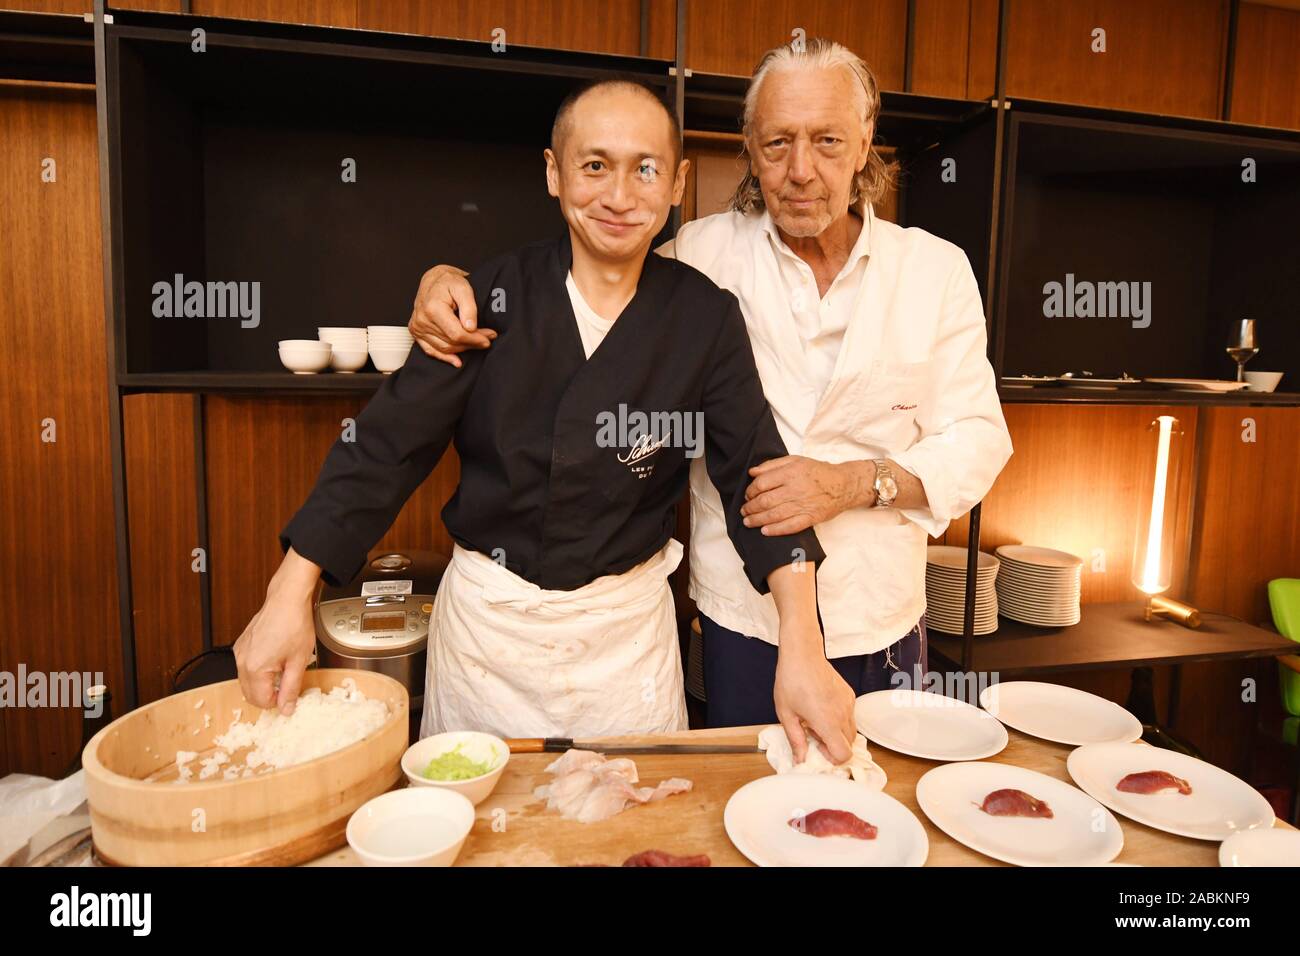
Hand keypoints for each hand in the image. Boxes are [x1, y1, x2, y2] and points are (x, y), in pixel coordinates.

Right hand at [233, 552, 319, 715]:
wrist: (287, 599)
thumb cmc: (294, 624)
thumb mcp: (299, 661)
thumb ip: (291, 688)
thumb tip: (286, 708)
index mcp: (255, 668)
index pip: (261, 701)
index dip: (277, 703)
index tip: (289, 696)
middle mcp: (242, 661)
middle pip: (250, 694)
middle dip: (268, 696)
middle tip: (287, 686)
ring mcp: (240, 652)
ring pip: (247, 682)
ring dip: (263, 684)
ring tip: (283, 670)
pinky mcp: (241, 645)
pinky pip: (246, 668)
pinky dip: (258, 672)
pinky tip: (274, 661)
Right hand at [408, 264, 493, 367]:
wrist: (434, 280)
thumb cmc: (448, 282)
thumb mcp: (463, 287)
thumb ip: (469, 307)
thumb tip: (471, 327)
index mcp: (432, 308)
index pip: (457, 334)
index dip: (475, 339)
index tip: (489, 337)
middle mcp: (422, 320)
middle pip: (451, 342)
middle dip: (472, 343)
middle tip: (487, 338)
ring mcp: (418, 327)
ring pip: (444, 348)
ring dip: (462, 349)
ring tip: (476, 342)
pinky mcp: (416, 332)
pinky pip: (431, 350)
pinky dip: (445, 357)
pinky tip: (456, 360)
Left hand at [742, 456, 871, 534]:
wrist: (843, 485)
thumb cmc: (818, 472)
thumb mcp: (796, 460)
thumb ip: (772, 465)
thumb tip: (752, 472)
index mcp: (791, 473)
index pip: (762, 483)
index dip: (750, 491)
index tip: (747, 495)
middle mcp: (796, 489)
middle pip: (765, 501)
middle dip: (750, 508)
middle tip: (744, 510)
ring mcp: (803, 505)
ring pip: (774, 515)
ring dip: (757, 520)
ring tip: (748, 521)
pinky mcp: (810, 518)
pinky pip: (790, 527)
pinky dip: (776, 530)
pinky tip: (765, 531)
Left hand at [774, 641, 856, 764]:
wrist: (802, 654)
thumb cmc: (791, 681)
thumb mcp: (786, 715)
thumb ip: (796, 740)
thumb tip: (800, 760)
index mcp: (827, 722)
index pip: (844, 755)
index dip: (832, 759)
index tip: (818, 750)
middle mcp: (843, 714)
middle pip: (849, 745)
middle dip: (833, 746)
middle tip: (813, 734)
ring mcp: (849, 704)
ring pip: (851, 731)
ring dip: (837, 733)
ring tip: (816, 721)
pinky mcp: (850, 695)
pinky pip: (850, 716)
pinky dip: (840, 719)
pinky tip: (822, 708)